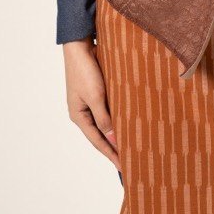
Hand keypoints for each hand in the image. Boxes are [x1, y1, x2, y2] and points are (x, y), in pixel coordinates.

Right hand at [63, 40, 121, 172]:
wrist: (81, 45)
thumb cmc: (85, 70)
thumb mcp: (95, 97)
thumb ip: (104, 118)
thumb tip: (113, 139)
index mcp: (79, 116)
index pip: (98, 142)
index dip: (112, 155)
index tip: (125, 168)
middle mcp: (84, 112)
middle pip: (102, 134)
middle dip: (116, 147)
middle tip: (132, 160)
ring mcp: (90, 102)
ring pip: (106, 122)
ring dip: (118, 131)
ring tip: (134, 144)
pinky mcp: (98, 91)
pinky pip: (109, 109)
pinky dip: (118, 117)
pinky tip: (129, 121)